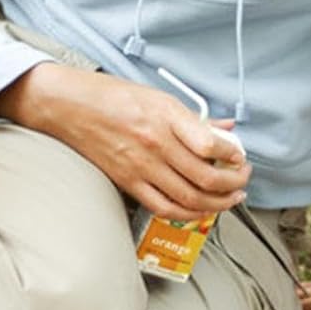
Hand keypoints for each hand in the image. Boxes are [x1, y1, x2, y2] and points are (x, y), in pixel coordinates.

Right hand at [0, 63, 250, 221]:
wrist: (67, 106)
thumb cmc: (112, 96)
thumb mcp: (158, 96)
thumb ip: (194, 118)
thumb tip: (226, 128)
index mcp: (165, 116)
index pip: (209, 144)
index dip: (233, 154)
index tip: (240, 156)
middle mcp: (155, 143)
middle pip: (205, 177)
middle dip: (234, 183)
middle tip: (243, 180)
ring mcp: (141, 166)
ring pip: (189, 198)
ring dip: (218, 203)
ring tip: (232, 199)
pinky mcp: (128, 182)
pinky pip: (164, 207)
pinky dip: (188, 213)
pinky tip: (202, 209)